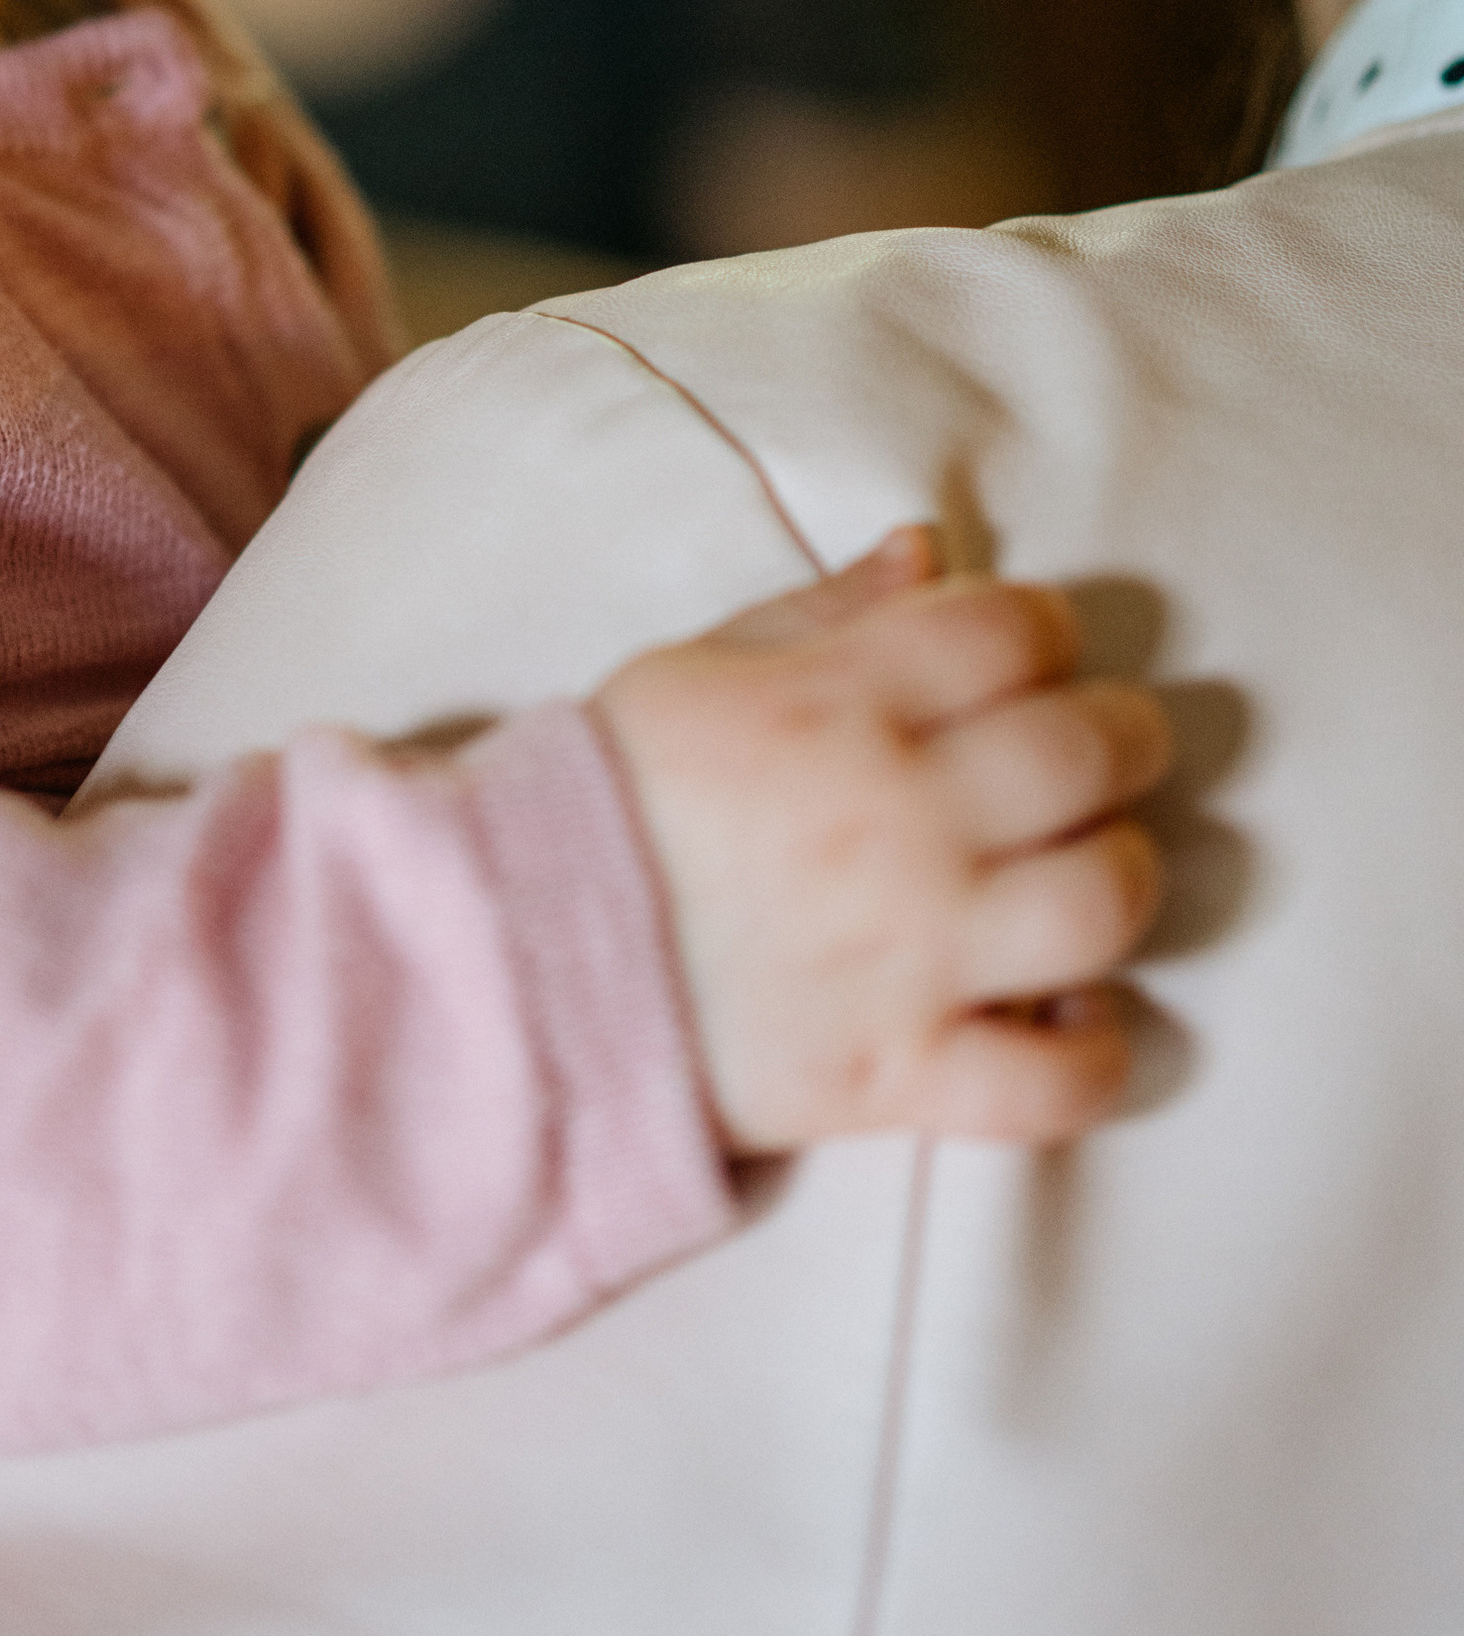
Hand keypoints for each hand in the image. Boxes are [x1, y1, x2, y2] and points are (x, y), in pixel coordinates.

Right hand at [590, 530, 1169, 1155]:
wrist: (514, 958)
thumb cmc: (611, 797)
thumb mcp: (698, 666)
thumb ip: (823, 611)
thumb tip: (928, 551)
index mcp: (837, 701)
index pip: (1014, 628)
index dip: (1045, 627)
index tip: (1032, 652)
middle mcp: (895, 817)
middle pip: (1089, 752)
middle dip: (1119, 737)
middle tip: (1098, 751)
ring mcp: (909, 953)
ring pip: (1103, 904)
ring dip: (1121, 878)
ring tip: (1087, 873)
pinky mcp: (899, 1074)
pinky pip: (1058, 1084)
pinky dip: (1093, 1058)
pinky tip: (1068, 1016)